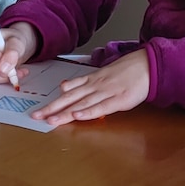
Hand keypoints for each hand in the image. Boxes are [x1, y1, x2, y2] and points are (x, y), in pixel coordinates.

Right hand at [0, 21, 38, 82]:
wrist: (17, 46)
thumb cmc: (13, 40)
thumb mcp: (17, 42)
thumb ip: (12, 52)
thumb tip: (3, 69)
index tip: (5, 55)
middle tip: (8, 65)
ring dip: (2, 76)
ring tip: (15, 70)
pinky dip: (2, 79)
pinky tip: (12, 75)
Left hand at [34, 50, 150, 124]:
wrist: (147, 65)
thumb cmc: (126, 71)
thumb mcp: (102, 74)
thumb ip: (83, 82)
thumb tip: (64, 86)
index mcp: (91, 80)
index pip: (68, 93)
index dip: (52, 102)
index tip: (38, 111)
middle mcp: (95, 86)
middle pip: (70, 99)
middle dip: (52, 109)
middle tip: (37, 117)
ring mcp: (107, 93)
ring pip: (82, 104)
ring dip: (66, 113)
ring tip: (52, 120)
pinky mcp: (119, 100)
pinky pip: (101, 107)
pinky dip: (89, 112)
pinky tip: (78, 116)